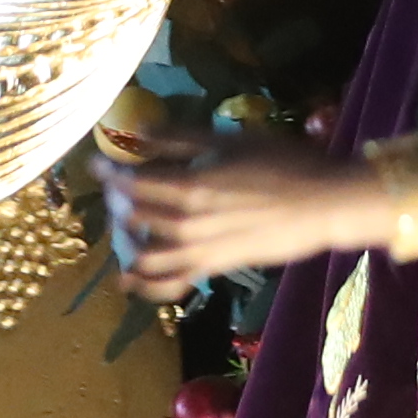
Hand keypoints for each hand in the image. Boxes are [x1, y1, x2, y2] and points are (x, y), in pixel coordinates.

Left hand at [107, 130, 397, 290]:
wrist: (322, 203)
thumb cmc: (281, 162)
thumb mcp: (229, 139)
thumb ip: (181, 138)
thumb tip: (140, 132)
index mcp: (189, 185)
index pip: (132, 182)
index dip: (109, 173)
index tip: (95, 164)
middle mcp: (186, 223)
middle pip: (134, 216)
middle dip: (118, 202)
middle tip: (116, 189)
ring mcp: (199, 250)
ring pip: (145, 254)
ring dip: (127, 241)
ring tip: (125, 227)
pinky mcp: (214, 267)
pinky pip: (171, 283)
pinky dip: (146, 285)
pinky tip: (130, 282)